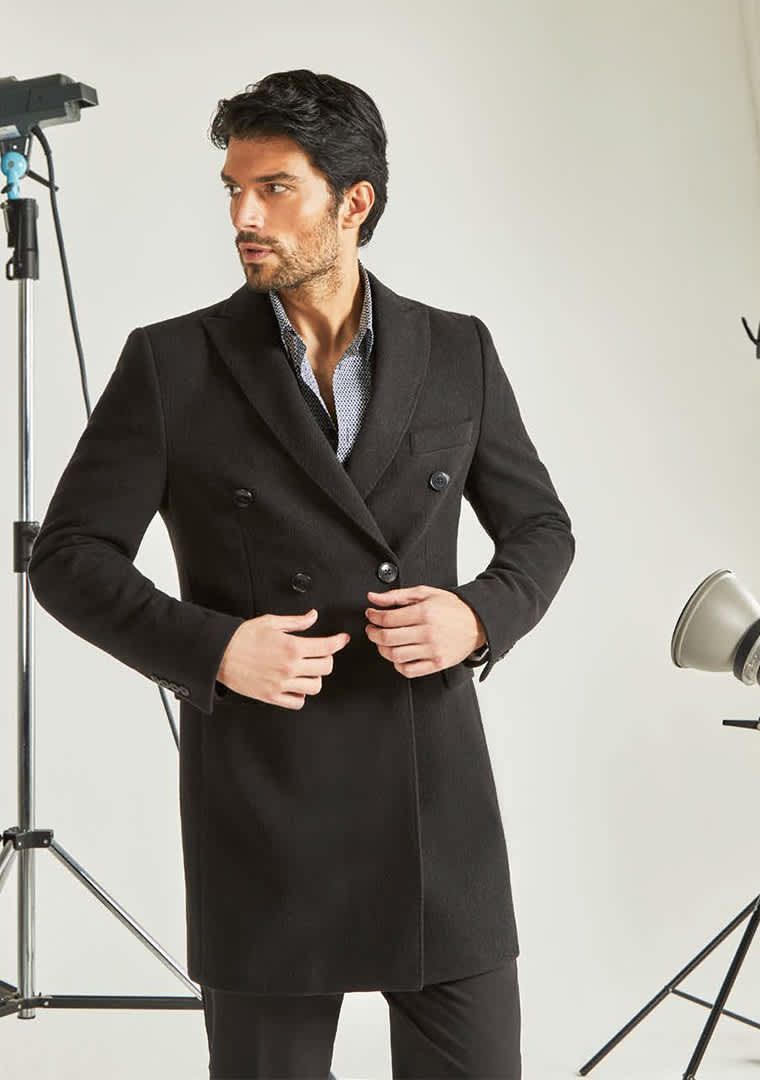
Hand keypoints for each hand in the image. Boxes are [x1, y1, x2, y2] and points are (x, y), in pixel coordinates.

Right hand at [216, 609, 349, 708]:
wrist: (219, 654)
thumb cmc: (242, 637)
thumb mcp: (271, 622)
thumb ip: (296, 622)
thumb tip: (313, 616)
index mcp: (292, 646)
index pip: (327, 647)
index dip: (339, 642)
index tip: (342, 639)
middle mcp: (290, 667)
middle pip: (326, 668)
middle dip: (327, 659)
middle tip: (321, 654)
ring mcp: (282, 684)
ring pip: (315, 686)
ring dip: (315, 677)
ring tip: (307, 670)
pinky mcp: (272, 696)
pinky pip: (298, 702)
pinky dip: (301, 694)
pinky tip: (296, 685)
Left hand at [365, 585, 485, 678]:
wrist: (477, 622)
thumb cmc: (452, 607)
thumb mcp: (425, 593)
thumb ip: (397, 595)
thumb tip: (373, 598)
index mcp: (424, 612)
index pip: (388, 618)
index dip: (374, 617)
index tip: (371, 615)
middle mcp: (428, 632)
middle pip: (388, 638)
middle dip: (373, 633)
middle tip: (372, 629)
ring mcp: (433, 650)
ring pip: (395, 655)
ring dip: (382, 649)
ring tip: (383, 642)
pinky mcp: (437, 663)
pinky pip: (409, 670)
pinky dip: (398, 664)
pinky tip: (398, 655)